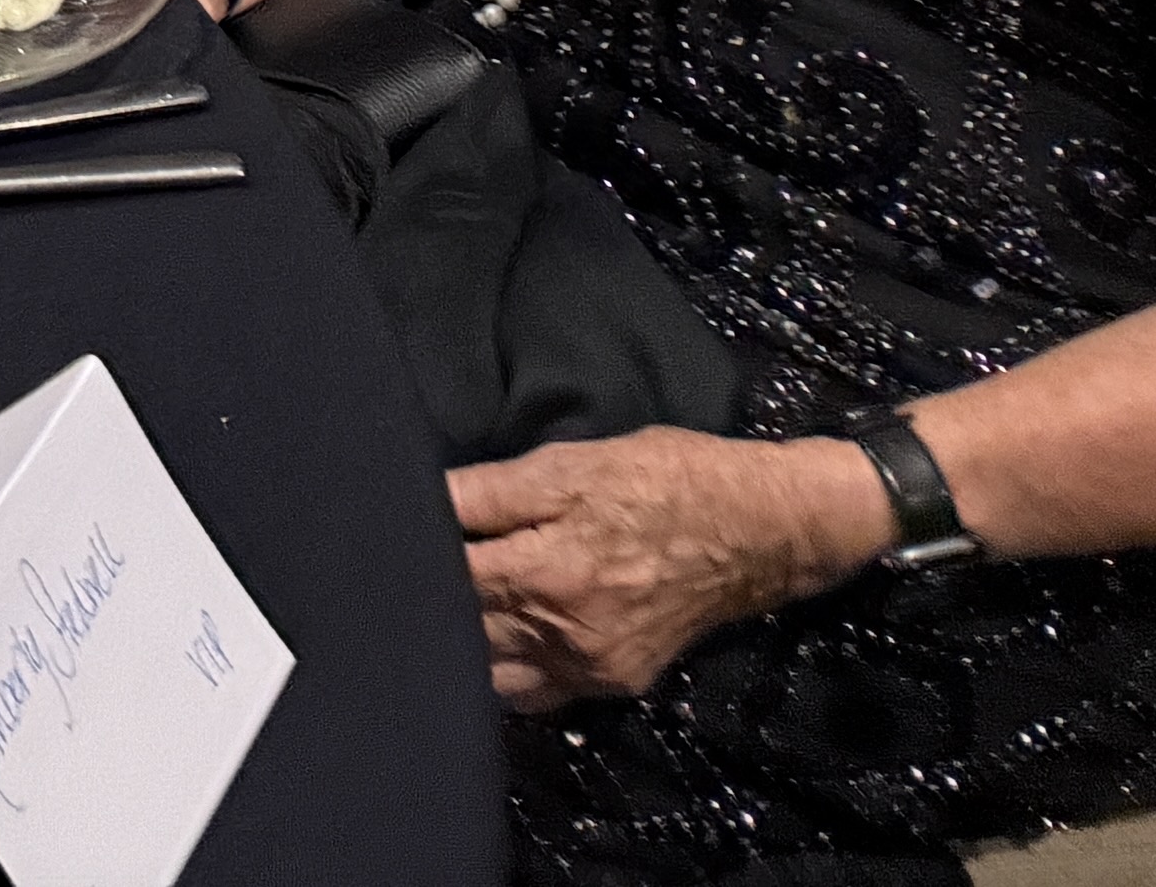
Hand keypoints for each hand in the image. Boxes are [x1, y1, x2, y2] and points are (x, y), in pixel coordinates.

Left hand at [450, 432, 875, 710]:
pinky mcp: (615, 681)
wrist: (760, 530)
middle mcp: (563, 637)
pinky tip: (501, 635)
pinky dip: (510, 670)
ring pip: (495, 676)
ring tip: (457, 603)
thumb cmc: (665, 482)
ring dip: (468, 645)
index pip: (448, 580)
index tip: (394, 535)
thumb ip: (488, 492)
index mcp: (545, 576)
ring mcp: (591, 668)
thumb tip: (422, 497)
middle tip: (415, 570)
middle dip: (434, 603)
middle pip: (463, 633)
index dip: (416, 553)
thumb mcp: (570, 465)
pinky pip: (539, 691)